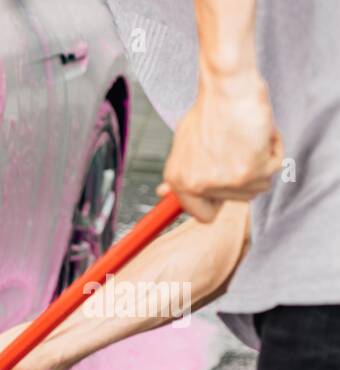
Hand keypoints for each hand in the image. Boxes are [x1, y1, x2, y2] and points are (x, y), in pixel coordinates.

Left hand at [163, 75, 281, 221]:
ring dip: (260, 161)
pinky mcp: (248, 173)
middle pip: (237, 199)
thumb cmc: (209, 109)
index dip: (219, 200)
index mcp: (178, 180)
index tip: (226, 184)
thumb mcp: (184, 144)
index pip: (203, 215)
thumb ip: (181, 171)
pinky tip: (260, 132)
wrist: (228, 87)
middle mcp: (197, 185)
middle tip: (238, 145)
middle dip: (244, 174)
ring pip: (258, 186)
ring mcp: (222, 182)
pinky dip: (274, 149)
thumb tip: (162, 193)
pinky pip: (274, 169)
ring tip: (246, 136)